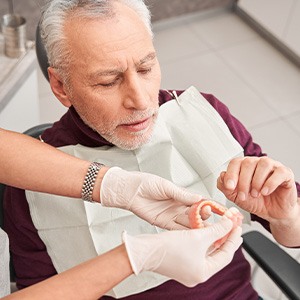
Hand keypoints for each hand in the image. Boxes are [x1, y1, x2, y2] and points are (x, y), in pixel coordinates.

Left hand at [100, 167, 202, 229]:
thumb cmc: (145, 183)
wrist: (129, 190)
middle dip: (204, 217)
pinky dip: (185, 232)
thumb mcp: (166, 186)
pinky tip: (192, 235)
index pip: (199, 201)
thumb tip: (199, 197)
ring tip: (206, 229)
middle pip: (195, 214)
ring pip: (188, 223)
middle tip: (210, 218)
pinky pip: (176, 229)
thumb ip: (182, 194)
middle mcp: (178, 206)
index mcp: (180, 195)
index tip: (219, 209)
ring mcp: (171, 215)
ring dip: (196, 226)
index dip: (209, 205)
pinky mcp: (163, 223)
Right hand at [122, 218, 242, 286]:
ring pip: (208, 252)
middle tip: (234, 227)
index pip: (226, 255)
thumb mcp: (197, 236)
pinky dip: (204, 241)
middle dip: (226, 238)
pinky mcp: (181, 262)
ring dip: (215, 238)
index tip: (238, 226)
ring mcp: (188, 269)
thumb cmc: (167, 247)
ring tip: (223, 227)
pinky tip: (207, 231)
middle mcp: (197, 274)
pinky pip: (198, 251)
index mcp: (203, 273)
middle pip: (218, 254)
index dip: (233, 238)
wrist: (144, 250)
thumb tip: (230, 223)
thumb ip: (217, 230)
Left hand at [217, 156, 298, 223]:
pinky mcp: (286, 174)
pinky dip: (270, 183)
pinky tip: (265, 192)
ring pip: (263, 164)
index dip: (231, 174)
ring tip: (255, 194)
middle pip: (248, 163)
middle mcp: (258, 163)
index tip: (229, 186)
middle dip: (243, 182)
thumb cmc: (255, 202)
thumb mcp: (236, 197)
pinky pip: (279, 172)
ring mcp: (273, 167)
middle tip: (243, 196)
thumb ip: (225, 187)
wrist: (272, 213)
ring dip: (256, 181)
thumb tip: (221, 176)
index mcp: (244, 166)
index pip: (235, 162)